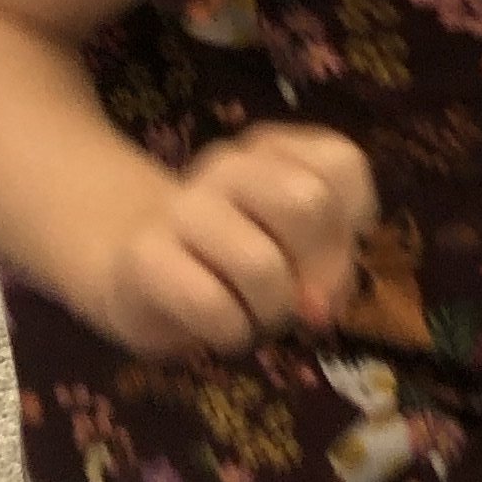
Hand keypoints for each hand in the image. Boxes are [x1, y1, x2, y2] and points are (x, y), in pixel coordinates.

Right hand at [87, 125, 379, 358]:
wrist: (131, 268)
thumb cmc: (232, 259)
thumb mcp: (294, 249)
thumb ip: (330, 264)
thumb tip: (319, 307)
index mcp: (272, 149)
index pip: (341, 164)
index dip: (350, 225)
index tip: (330, 257)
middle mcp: (229, 166)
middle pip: (307, 203)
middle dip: (317, 270)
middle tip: (298, 300)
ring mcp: (183, 207)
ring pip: (262, 264)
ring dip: (272, 311)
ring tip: (256, 316)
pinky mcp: (146, 255)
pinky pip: (212, 305)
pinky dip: (232, 332)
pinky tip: (221, 330)